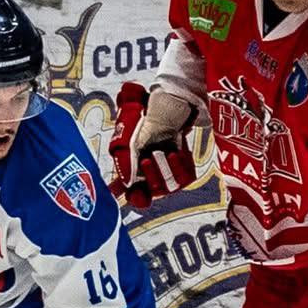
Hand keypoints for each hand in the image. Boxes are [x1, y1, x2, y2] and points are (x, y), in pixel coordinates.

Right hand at [106, 82, 196, 208]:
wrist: (163, 109)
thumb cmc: (140, 123)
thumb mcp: (124, 140)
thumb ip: (122, 162)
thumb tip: (123, 185)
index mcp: (132, 174)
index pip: (134, 196)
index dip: (135, 198)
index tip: (135, 194)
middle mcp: (150, 177)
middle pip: (152, 191)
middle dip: (150, 175)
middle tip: (146, 158)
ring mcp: (169, 174)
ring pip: (169, 186)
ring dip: (165, 170)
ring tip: (162, 152)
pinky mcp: (185, 169)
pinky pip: (185, 177)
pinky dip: (179, 165)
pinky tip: (175, 152)